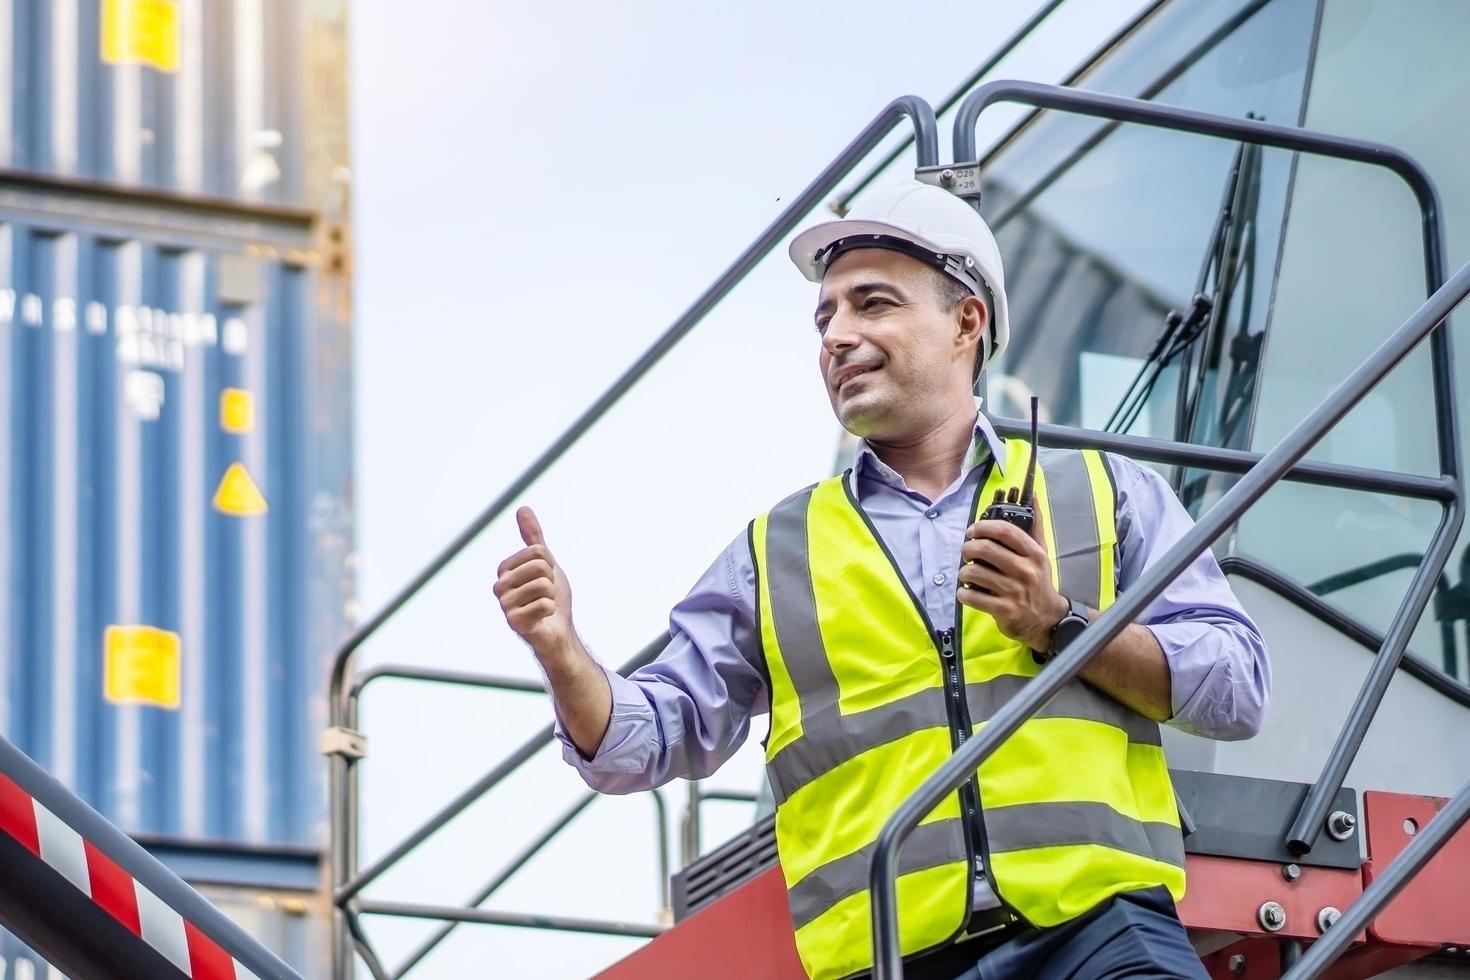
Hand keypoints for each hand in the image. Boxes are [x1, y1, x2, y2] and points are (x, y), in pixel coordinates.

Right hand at [494, 507, 575, 660]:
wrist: (557, 630)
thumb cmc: (550, 597)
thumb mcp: (545, 562)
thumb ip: (533, 537)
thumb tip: (522, 508)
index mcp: (504, 569)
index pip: (537, 551)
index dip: (550, 565)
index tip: (545, 579)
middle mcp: (499, 586)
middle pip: (540, 566)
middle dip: (551, 581)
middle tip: (546, 595)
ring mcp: (505, 605)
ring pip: (543, 585)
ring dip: (552, 597)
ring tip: (544, 606)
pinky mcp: (514, 623)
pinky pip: (545, 604)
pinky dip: (550, 611)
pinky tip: (542, 619)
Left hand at [956, 513, 1068, 650]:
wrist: (1047, 618)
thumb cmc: (1039, 582)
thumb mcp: (1041, 553)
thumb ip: (1035, 525)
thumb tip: (1033, 495)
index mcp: (1033, 553)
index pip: (1004, 530)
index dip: (982, 527)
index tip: (972, 531)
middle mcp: (1025, 570)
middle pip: (985, 549)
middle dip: (968, 548)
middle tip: (966, 552)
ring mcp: (1014, 591)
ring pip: (975, 573)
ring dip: (963, 572)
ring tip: (966, 574)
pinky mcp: (1004, 610)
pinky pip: (973, 597)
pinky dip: (964, 593)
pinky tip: (966, 592)